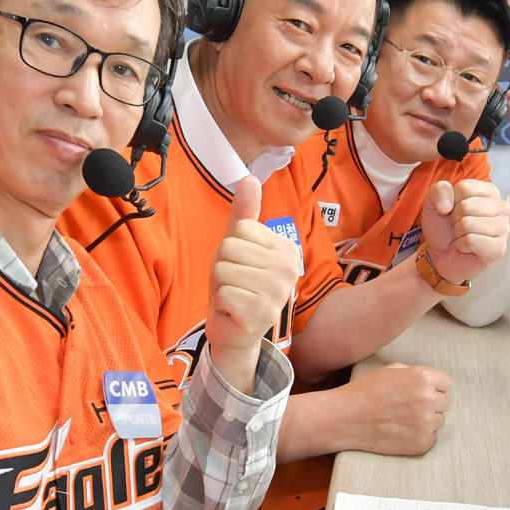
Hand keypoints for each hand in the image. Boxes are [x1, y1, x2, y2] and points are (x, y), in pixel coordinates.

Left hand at [204, 176, 301, 389]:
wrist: (237, 331)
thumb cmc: (239, 285)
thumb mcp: (239, 246)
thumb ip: (245, 213)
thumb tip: (250, 178)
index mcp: (287, 249)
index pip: (242, 228)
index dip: (231, 246)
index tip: (241, 265)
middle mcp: (288, 269)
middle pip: (230, 247)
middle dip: (223, 266)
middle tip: (235, 283)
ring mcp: (277, 292)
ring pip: (224, 268)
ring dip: (220, 284)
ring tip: (234, 296)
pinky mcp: (261, 312)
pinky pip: (223, 291)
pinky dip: (221, 302)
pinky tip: (233, 310)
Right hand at [337, 362, 453, 455]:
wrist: (346, 418)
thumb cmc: (365, 392)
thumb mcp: (390, 370)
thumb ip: (415, 373)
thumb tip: (430, 381)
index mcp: (423, 378)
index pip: (446, 383)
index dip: (433, 387)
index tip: (421, 392)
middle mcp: (428, 400)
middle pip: (444, 402)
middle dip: (430, 403)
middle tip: (408, 406)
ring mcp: (426, 423)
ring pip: (439, 421)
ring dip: (426, 420)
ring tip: (403, 419)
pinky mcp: (421, 443)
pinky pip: (431, 437)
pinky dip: (420, 436)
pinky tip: (402, 431)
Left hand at [420, 178, 507, 285]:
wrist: (442, 255)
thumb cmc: (444, 228)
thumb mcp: (433, 203)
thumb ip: (438, 191)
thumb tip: (446, 205)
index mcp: (489, 191)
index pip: (464, 187)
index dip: (452, 201)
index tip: (454, 210)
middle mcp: (501, 207)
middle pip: (467, 205)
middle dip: (455, 219)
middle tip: (459, 226)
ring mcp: (503, 228)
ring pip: (468, 224)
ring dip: (458, 233)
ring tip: (463, 236)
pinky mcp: (499, 248)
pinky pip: (471, 241)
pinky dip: (462, 245)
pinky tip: (468, 247)